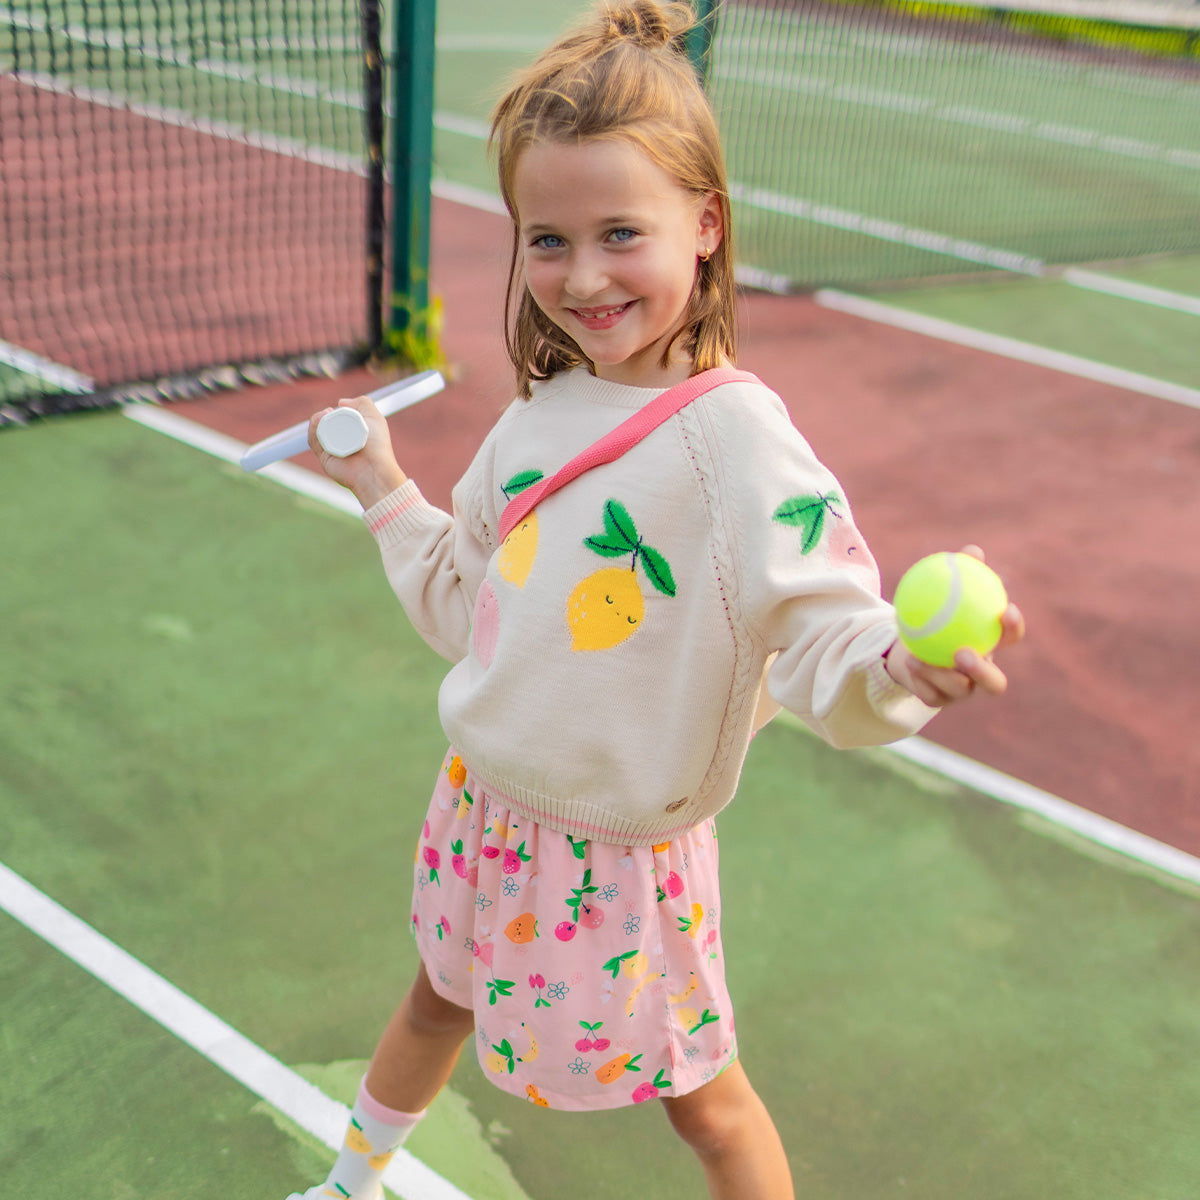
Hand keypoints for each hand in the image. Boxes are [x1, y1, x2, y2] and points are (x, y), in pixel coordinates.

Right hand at [308, 396, 407, 509]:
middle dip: (327, 413)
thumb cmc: (377, 445)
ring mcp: (332, 448)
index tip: (341, 406)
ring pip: (318, 428)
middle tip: (331, 412)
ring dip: (319, 418)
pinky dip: (314, 428)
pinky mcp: (324, 456)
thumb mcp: (374, 417)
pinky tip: (319, 420)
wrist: (372, 469)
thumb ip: (362, 403)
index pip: (340, 416)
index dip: (338, 410)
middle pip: (327, 421)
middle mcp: (343, 439)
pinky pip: (313, 439)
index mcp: (355, 431)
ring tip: (326, 415)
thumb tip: (341, 402)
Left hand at [885, 544, 1025, 707]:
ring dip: (940, 675)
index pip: (1009, 640)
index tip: (1005, 610)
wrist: (909, 643)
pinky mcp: (937, 700)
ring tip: (923, 658)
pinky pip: (929, 693)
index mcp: (990, 647)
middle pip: (995, 684)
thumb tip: (973, 551)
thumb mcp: (944, 594)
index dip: (1014, 629)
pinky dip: (919, 678)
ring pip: (957, 691)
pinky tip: (909, 661)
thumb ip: (961, 574)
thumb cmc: (936, 614)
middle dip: (984, 673)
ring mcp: (961, 692)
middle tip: (964, 652)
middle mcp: (981, 675)